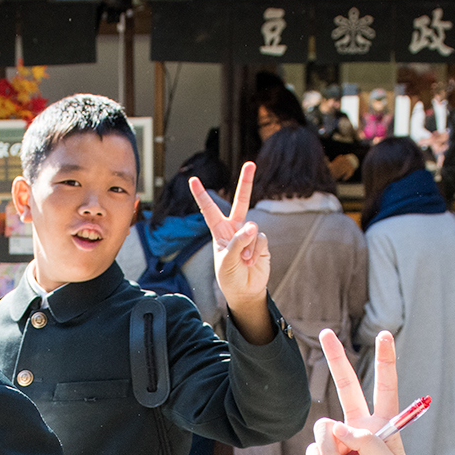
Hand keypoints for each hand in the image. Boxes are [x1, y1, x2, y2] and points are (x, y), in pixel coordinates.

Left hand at [191, 162, 274, 343]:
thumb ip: (238, 243)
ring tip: (244, 262)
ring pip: (252, 228)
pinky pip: (261, 239)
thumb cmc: (229, 277)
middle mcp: (234, 228)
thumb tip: (253, 227)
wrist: (245, 290)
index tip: (192, 180)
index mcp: (219, 231)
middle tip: (250, 163)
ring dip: (248, 247)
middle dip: (246, 182)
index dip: (201, 195)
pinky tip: (252, 262)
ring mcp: (250, 234)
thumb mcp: (226, 261)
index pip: (209, 210)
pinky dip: (256, 252)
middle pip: (241, 201)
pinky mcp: (262, 242)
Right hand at [305, 328, 411, 454]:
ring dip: (328, 454)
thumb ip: (369, 444)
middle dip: (336, 359)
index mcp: (384, 426)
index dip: (385, 361)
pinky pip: (313, 453)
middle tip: (326, 332)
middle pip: (346, 386)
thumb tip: (340, 427)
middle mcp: (360, 428)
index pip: (386, 387)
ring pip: (323, 429)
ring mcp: (340, 442)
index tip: (383, 335)